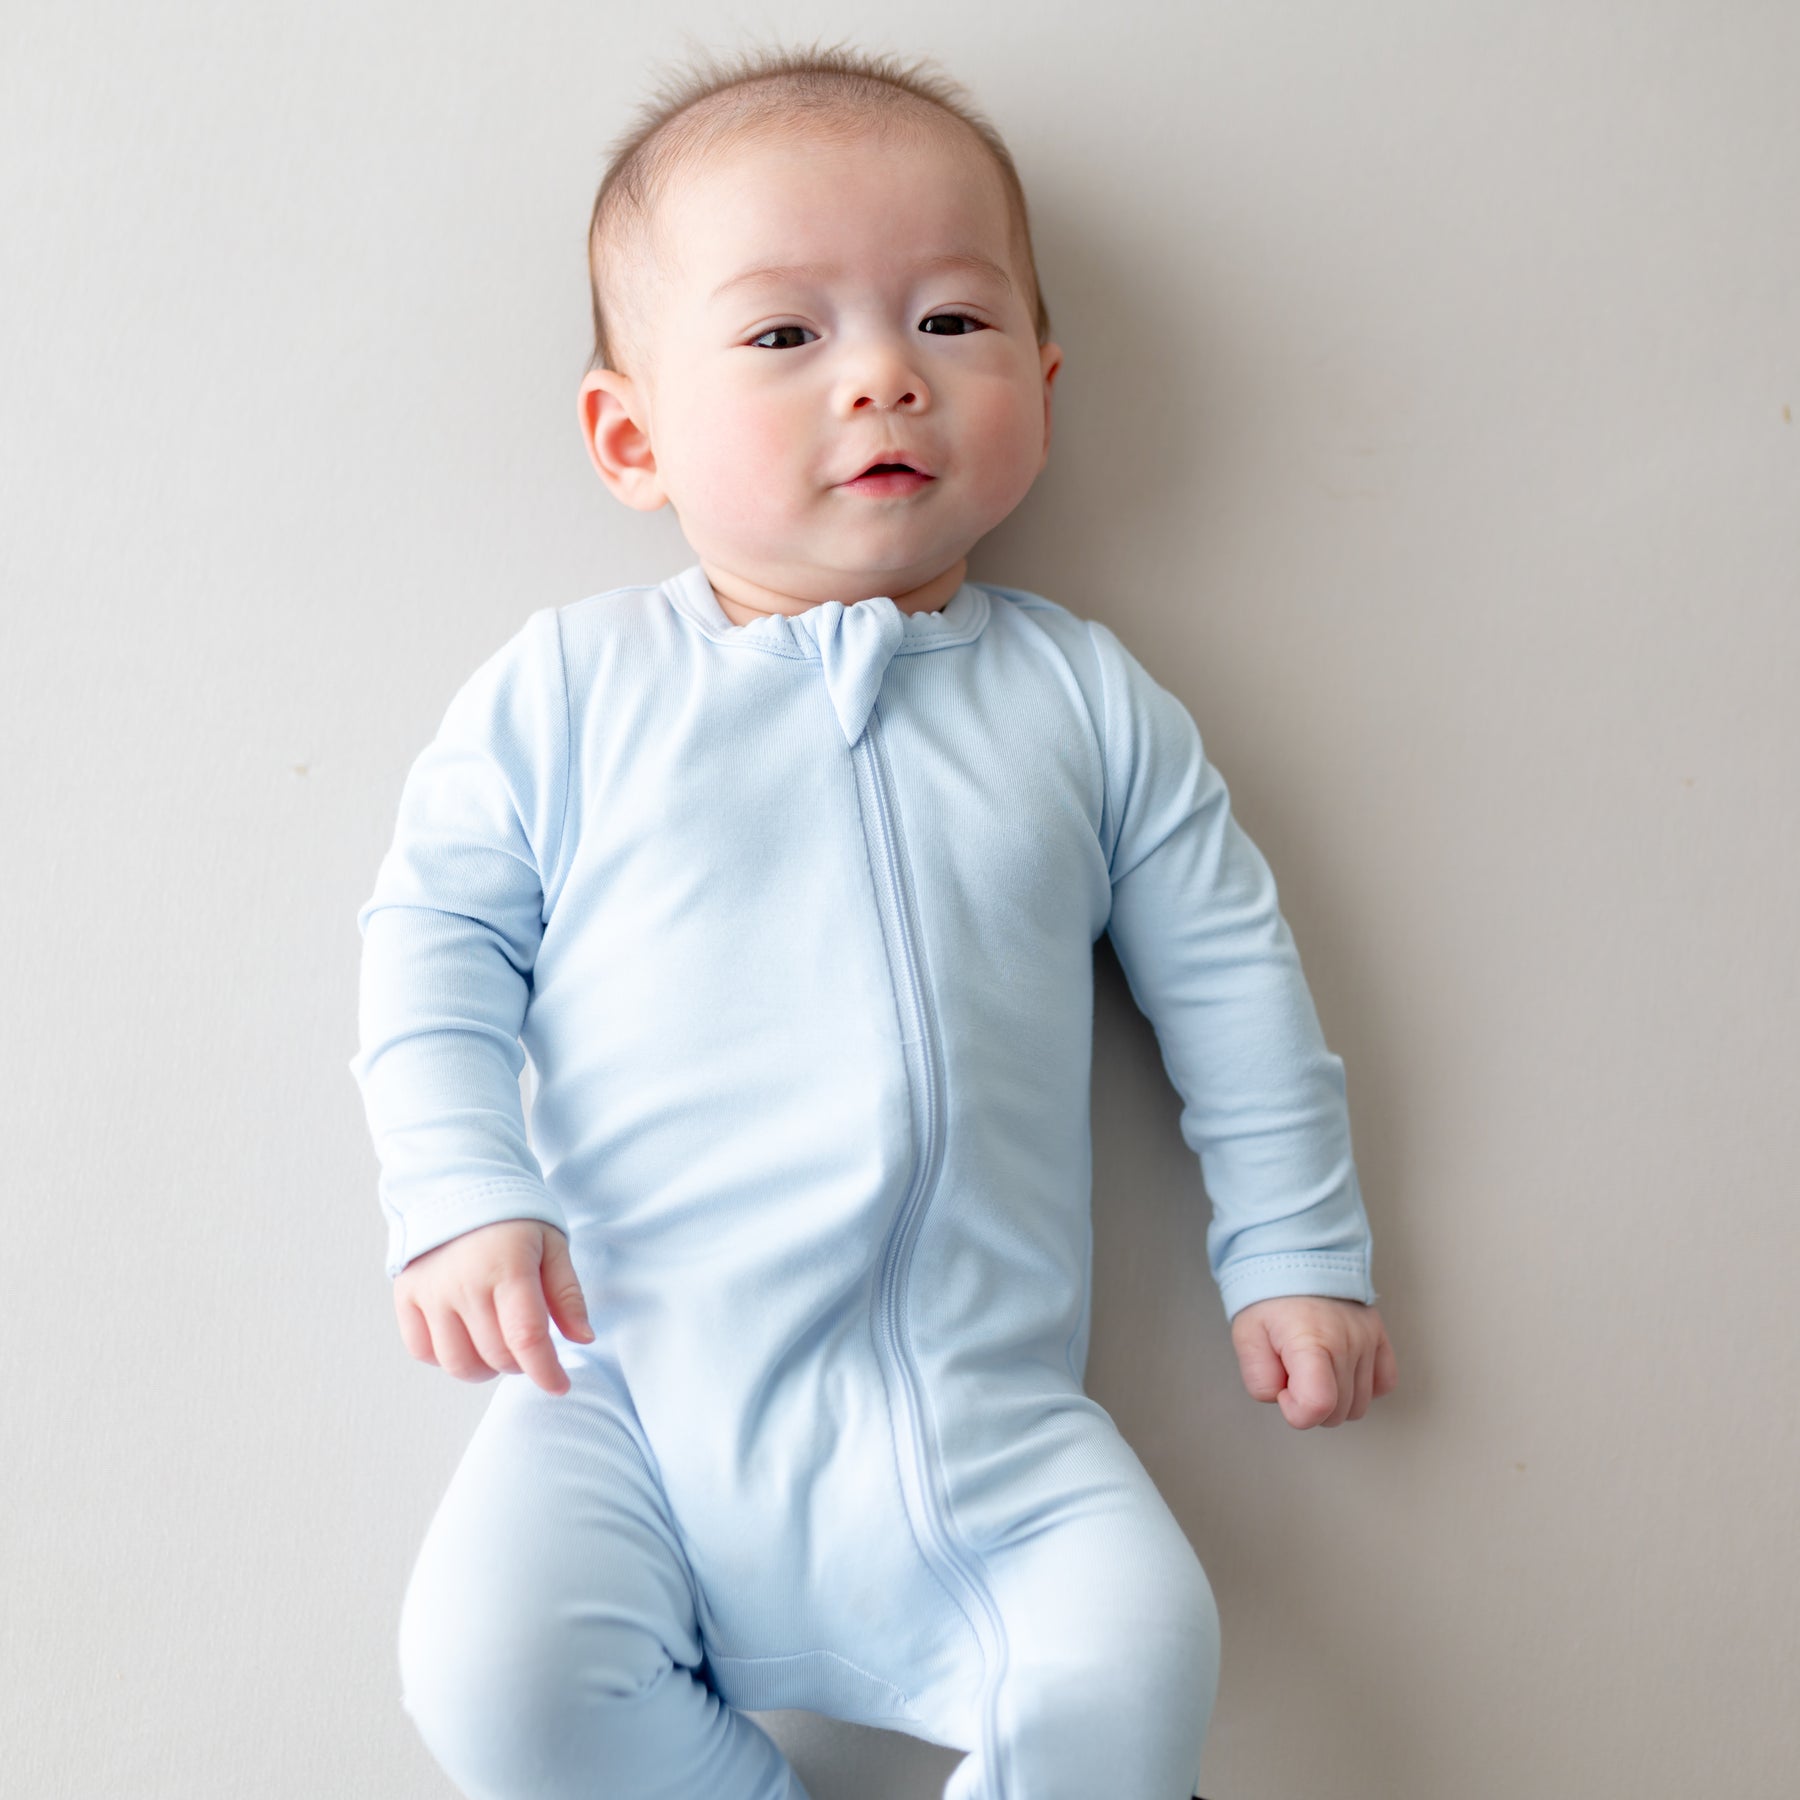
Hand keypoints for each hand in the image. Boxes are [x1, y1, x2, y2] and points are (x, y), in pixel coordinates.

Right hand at [393, 1219, 594, 1397]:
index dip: (546, 1372)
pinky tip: (465, 1336)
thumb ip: (568, 1295)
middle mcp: (464, 1284)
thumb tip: (583, 1339)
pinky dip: (447, 1357)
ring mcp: (430, 1292)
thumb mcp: (553, 1245)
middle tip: (529, 1343)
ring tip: (498, 1343)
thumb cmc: (514, 1217)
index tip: (559, 1385)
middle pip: (496, 1356)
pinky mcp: (406, 1295)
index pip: (526, 1339)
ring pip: (459, 1364)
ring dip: (486, 1367)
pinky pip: (423, 1351)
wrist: (459, 1184)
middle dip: (522, 1363)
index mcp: (507, 1268)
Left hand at [1230, 1295, 1397, 1428]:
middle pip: (1338, 1413)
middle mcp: (1347, 1342)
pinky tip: (1339, 1370)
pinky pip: (1385, 1384)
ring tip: (1312, 1367)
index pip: (1317, 1406)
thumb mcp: (1246, 1336)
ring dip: (1334, 1397)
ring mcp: (1368, 1339)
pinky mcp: (1380, 1336)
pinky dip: (1363, 1386)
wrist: (1294, 1256)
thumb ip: (1259, 1378)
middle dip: (1310, 1405)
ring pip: (1360, 1405)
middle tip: (1292, 1373)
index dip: (1294, 1411)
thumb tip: (1283, 1398)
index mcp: (1310, 1341)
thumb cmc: (1270, 1295)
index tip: (1283, 1390)